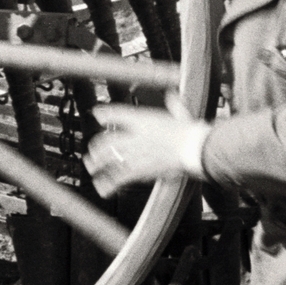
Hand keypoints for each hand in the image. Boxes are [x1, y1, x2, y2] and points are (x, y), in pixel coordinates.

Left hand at [83, 105, 209, 195]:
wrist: (193, 148)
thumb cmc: (189, 132)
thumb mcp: (180, 113)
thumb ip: (174, 104)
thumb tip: (173, 96)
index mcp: (142, 120)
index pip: (115, 113)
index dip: (103, 114)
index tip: (98, 116)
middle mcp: (133, 135)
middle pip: (105, 140)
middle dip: (96, 146)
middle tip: (93, 151)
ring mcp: (133, 154)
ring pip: (106, 159)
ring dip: (96, 164)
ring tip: (92, 167)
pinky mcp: (137, 171)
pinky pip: (117, 178)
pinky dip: (108, 184)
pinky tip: (102, 187)